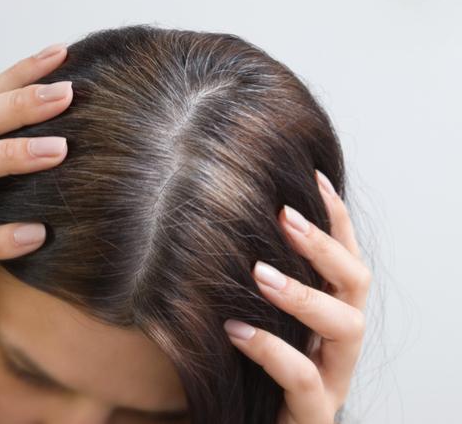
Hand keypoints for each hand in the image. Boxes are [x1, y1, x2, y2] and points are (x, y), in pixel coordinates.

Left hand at [223, 169, 370, 423]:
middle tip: (283, 215)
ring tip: (258, 272)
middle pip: (356, 284)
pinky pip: (303, 379)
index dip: (334, 217)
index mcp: (328, 314)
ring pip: (346, 327)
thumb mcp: (250, 316)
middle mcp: (339, 343)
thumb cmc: (242, 370)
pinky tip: (236, 330)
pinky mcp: (313, 413)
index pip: (343, 257)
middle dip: (324, 246)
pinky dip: (272, 350)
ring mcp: (332, 380)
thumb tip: (220, 218)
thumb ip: (251, 280)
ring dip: (305, 294)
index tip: (311, 175)